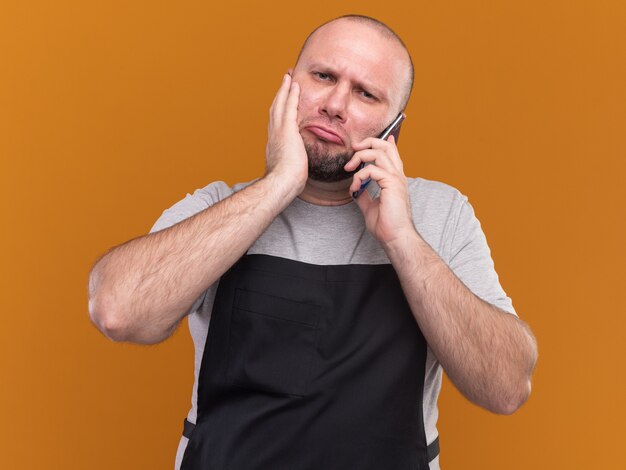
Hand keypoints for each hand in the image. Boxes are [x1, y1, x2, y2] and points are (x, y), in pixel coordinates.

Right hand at [265, 73, 307, 192]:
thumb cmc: (287, 183)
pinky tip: (295, 84)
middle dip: (280, 94)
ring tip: (288, 77)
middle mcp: (273, 134)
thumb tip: (297, 167)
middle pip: (275, 108)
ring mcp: (279, 131)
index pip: (276, 122)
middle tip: (284, 81)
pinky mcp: (287, 130)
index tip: (282, 100)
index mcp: (274, 144)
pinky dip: (291, 94)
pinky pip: (289, 107)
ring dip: (284, 89)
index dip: (279, 109)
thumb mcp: (289, 171)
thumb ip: (292, 164)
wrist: (282, 183)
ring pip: (280, 104)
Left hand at [343, 135, 415, 245]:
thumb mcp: (370, 206)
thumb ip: (364, 194)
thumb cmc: (386, 225)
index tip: (365, 142)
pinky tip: (355, 188)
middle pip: (385, 146)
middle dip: (367, 143)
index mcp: (394, 179)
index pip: (391, 153)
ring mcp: (396, 178)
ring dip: (359, 157)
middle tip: (353, 149)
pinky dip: (359, 176)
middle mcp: (397, 175)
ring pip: (378, 153)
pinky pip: (371, 170)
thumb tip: (355, 188)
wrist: (395, 237)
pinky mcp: (391, 183)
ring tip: (349, 169)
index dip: (380, 142)